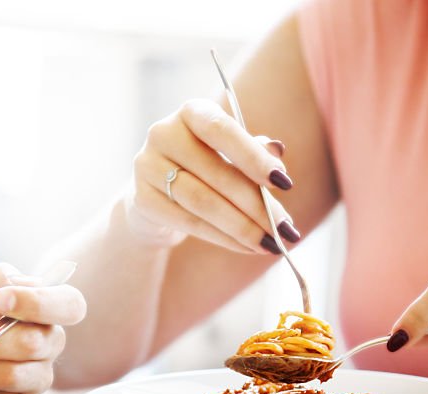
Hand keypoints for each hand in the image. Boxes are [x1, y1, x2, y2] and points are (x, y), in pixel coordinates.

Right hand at [126, 98, 298, 253]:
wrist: (158, 194)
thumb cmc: (204, 168)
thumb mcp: (230, 153)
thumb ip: (254, 151)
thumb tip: (278, 152)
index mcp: (191, 112)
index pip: (221, 129)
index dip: (253, 156)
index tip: (284, 183)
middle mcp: (163, 133)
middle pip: (216, 173)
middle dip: (256, 205)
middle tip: (285, 228)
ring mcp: (147, 166)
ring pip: (203, 202)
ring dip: (242, 227)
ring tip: (270, 242)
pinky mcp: (142, 199)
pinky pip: (189, 222)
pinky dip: (223, 238)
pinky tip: (246, 247)